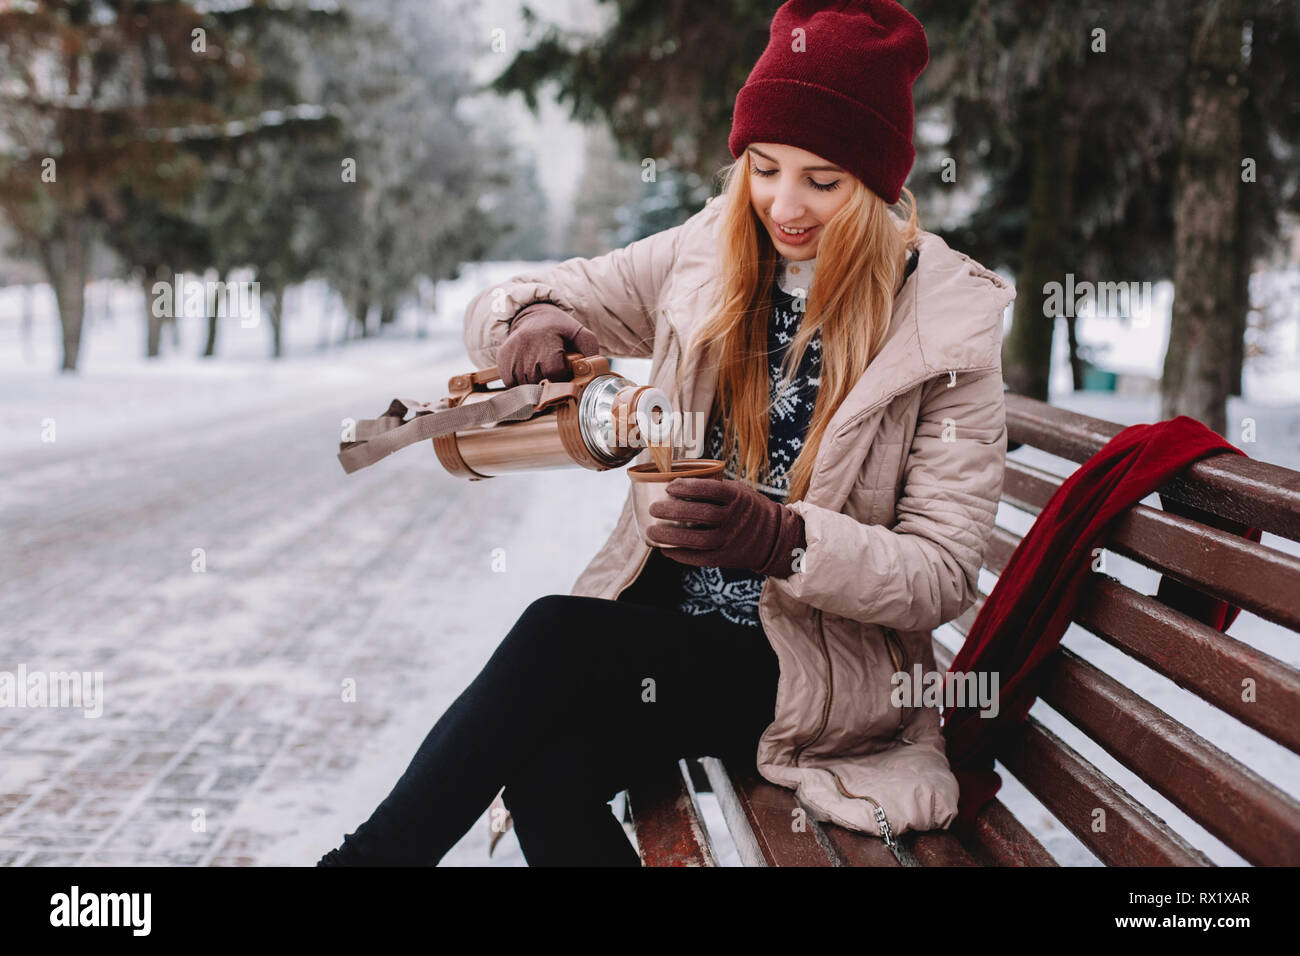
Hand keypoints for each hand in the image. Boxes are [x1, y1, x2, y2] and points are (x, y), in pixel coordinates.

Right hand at [497, 303, 599, 386]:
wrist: (533, 317)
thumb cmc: (558, 329)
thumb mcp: (579, 333)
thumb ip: (590, 350)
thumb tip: (592, 370)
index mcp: (547, 340)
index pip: (555, 372)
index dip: (562, 378)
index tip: (565, 374)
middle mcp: (526, 346)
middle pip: (539, 381)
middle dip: (549, 384)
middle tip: (554, 376)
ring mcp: (512, 353)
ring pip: (524, 385)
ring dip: (534, 386)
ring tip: (542, 374)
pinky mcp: (502, 359)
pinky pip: (511, 384)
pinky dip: (520, 385)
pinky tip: (529, 375)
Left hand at [646, 476, 806, 577]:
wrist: (773, 537)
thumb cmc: (746, 508)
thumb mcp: (738, 491)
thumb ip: (713, 487)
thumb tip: (674, 480)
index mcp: (738, 497)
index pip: (711, 490)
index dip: (688, 487)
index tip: (669, 486)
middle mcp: (736, 519)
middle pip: (702, 514)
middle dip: (673, 511)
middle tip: (653, 508)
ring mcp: (731, 540)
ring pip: (698, 539)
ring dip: (671, 536)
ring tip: (652, 531)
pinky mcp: (726, 558)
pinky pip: (700, 558)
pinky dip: (680, 554)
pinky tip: (665, 550)